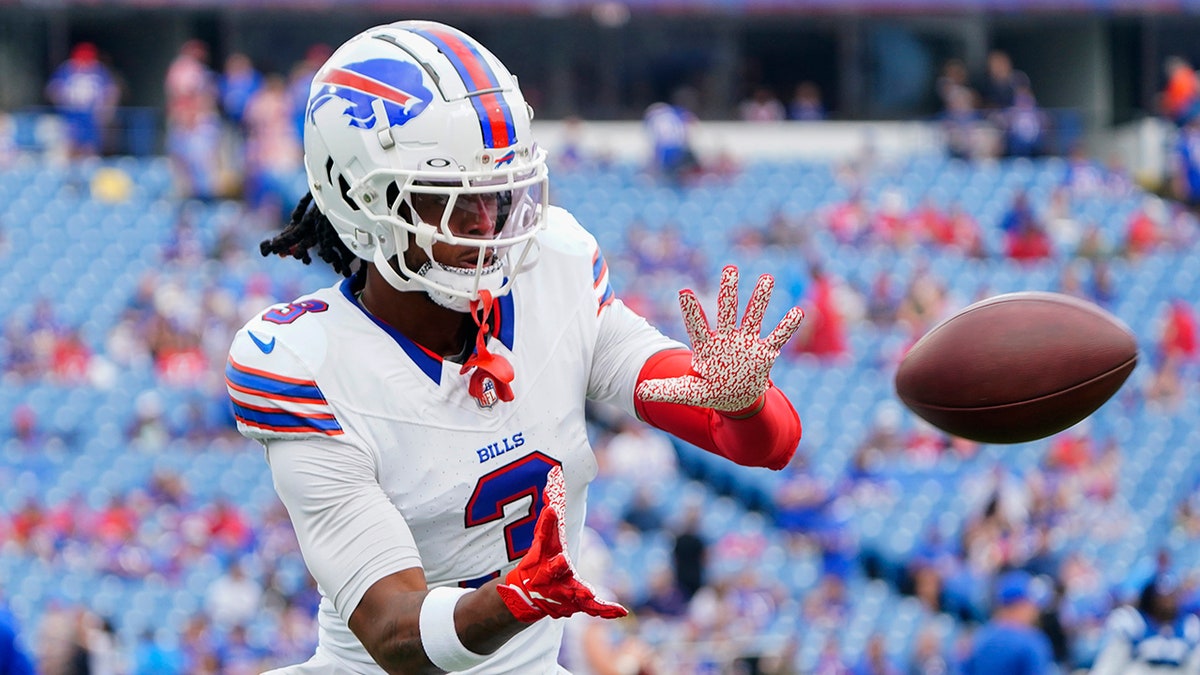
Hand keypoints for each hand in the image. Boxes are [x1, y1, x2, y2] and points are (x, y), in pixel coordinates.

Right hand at [497, 466, 627, 622]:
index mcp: (545, 553)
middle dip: (557, 565)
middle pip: (555, 567)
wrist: (528, 596)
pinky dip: (606, 609)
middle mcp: (551, 573)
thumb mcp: (542, 539)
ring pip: (572, 591)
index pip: (545, 534)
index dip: (548, 522)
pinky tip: (620, 610)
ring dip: (581, 592)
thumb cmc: (538, 561)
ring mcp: (561, 591)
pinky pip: (593, 607)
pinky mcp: (575, 604)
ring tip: (590, 592)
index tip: (552, 509)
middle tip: (561, 560)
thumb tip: (555, 474)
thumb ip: (551, 511)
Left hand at [636, 265, 803, 413]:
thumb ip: (666, 390)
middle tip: (729, 268)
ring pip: (754, 317)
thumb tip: (641, 390)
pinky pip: (778, 337)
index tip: (684, 291)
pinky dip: (788, 327)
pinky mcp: (764, 353)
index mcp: (707, 347)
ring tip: (767, 278)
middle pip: (727, 311)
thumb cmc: (710, 390)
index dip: (691, 310)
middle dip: (729, 291)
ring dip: (761, 299)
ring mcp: (747, 343)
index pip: (698, 325)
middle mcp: (728, 339)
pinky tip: (799, 311)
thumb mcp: (688, 392)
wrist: (736, 399)